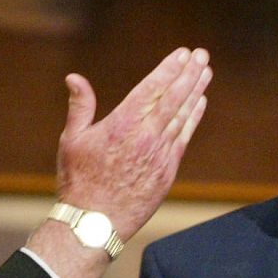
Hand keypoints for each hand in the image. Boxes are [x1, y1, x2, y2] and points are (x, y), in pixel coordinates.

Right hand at [55, 46, 210, 239]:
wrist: (95, 223)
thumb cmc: (79, 181)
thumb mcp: (72, 140)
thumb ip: (80, 106)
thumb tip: (74, 77)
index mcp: (122, 125)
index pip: (152, 89)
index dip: (169, 69)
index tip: (182, 54)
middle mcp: (145, 137)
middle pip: (173, 98)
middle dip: (189, 74)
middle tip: (202, 55)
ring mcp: (159, 155)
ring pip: (182, 116)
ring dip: (196, 92)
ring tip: (206, 72)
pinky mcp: (167, 172)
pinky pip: (183, 138)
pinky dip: (192, 119)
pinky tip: (199, 103)